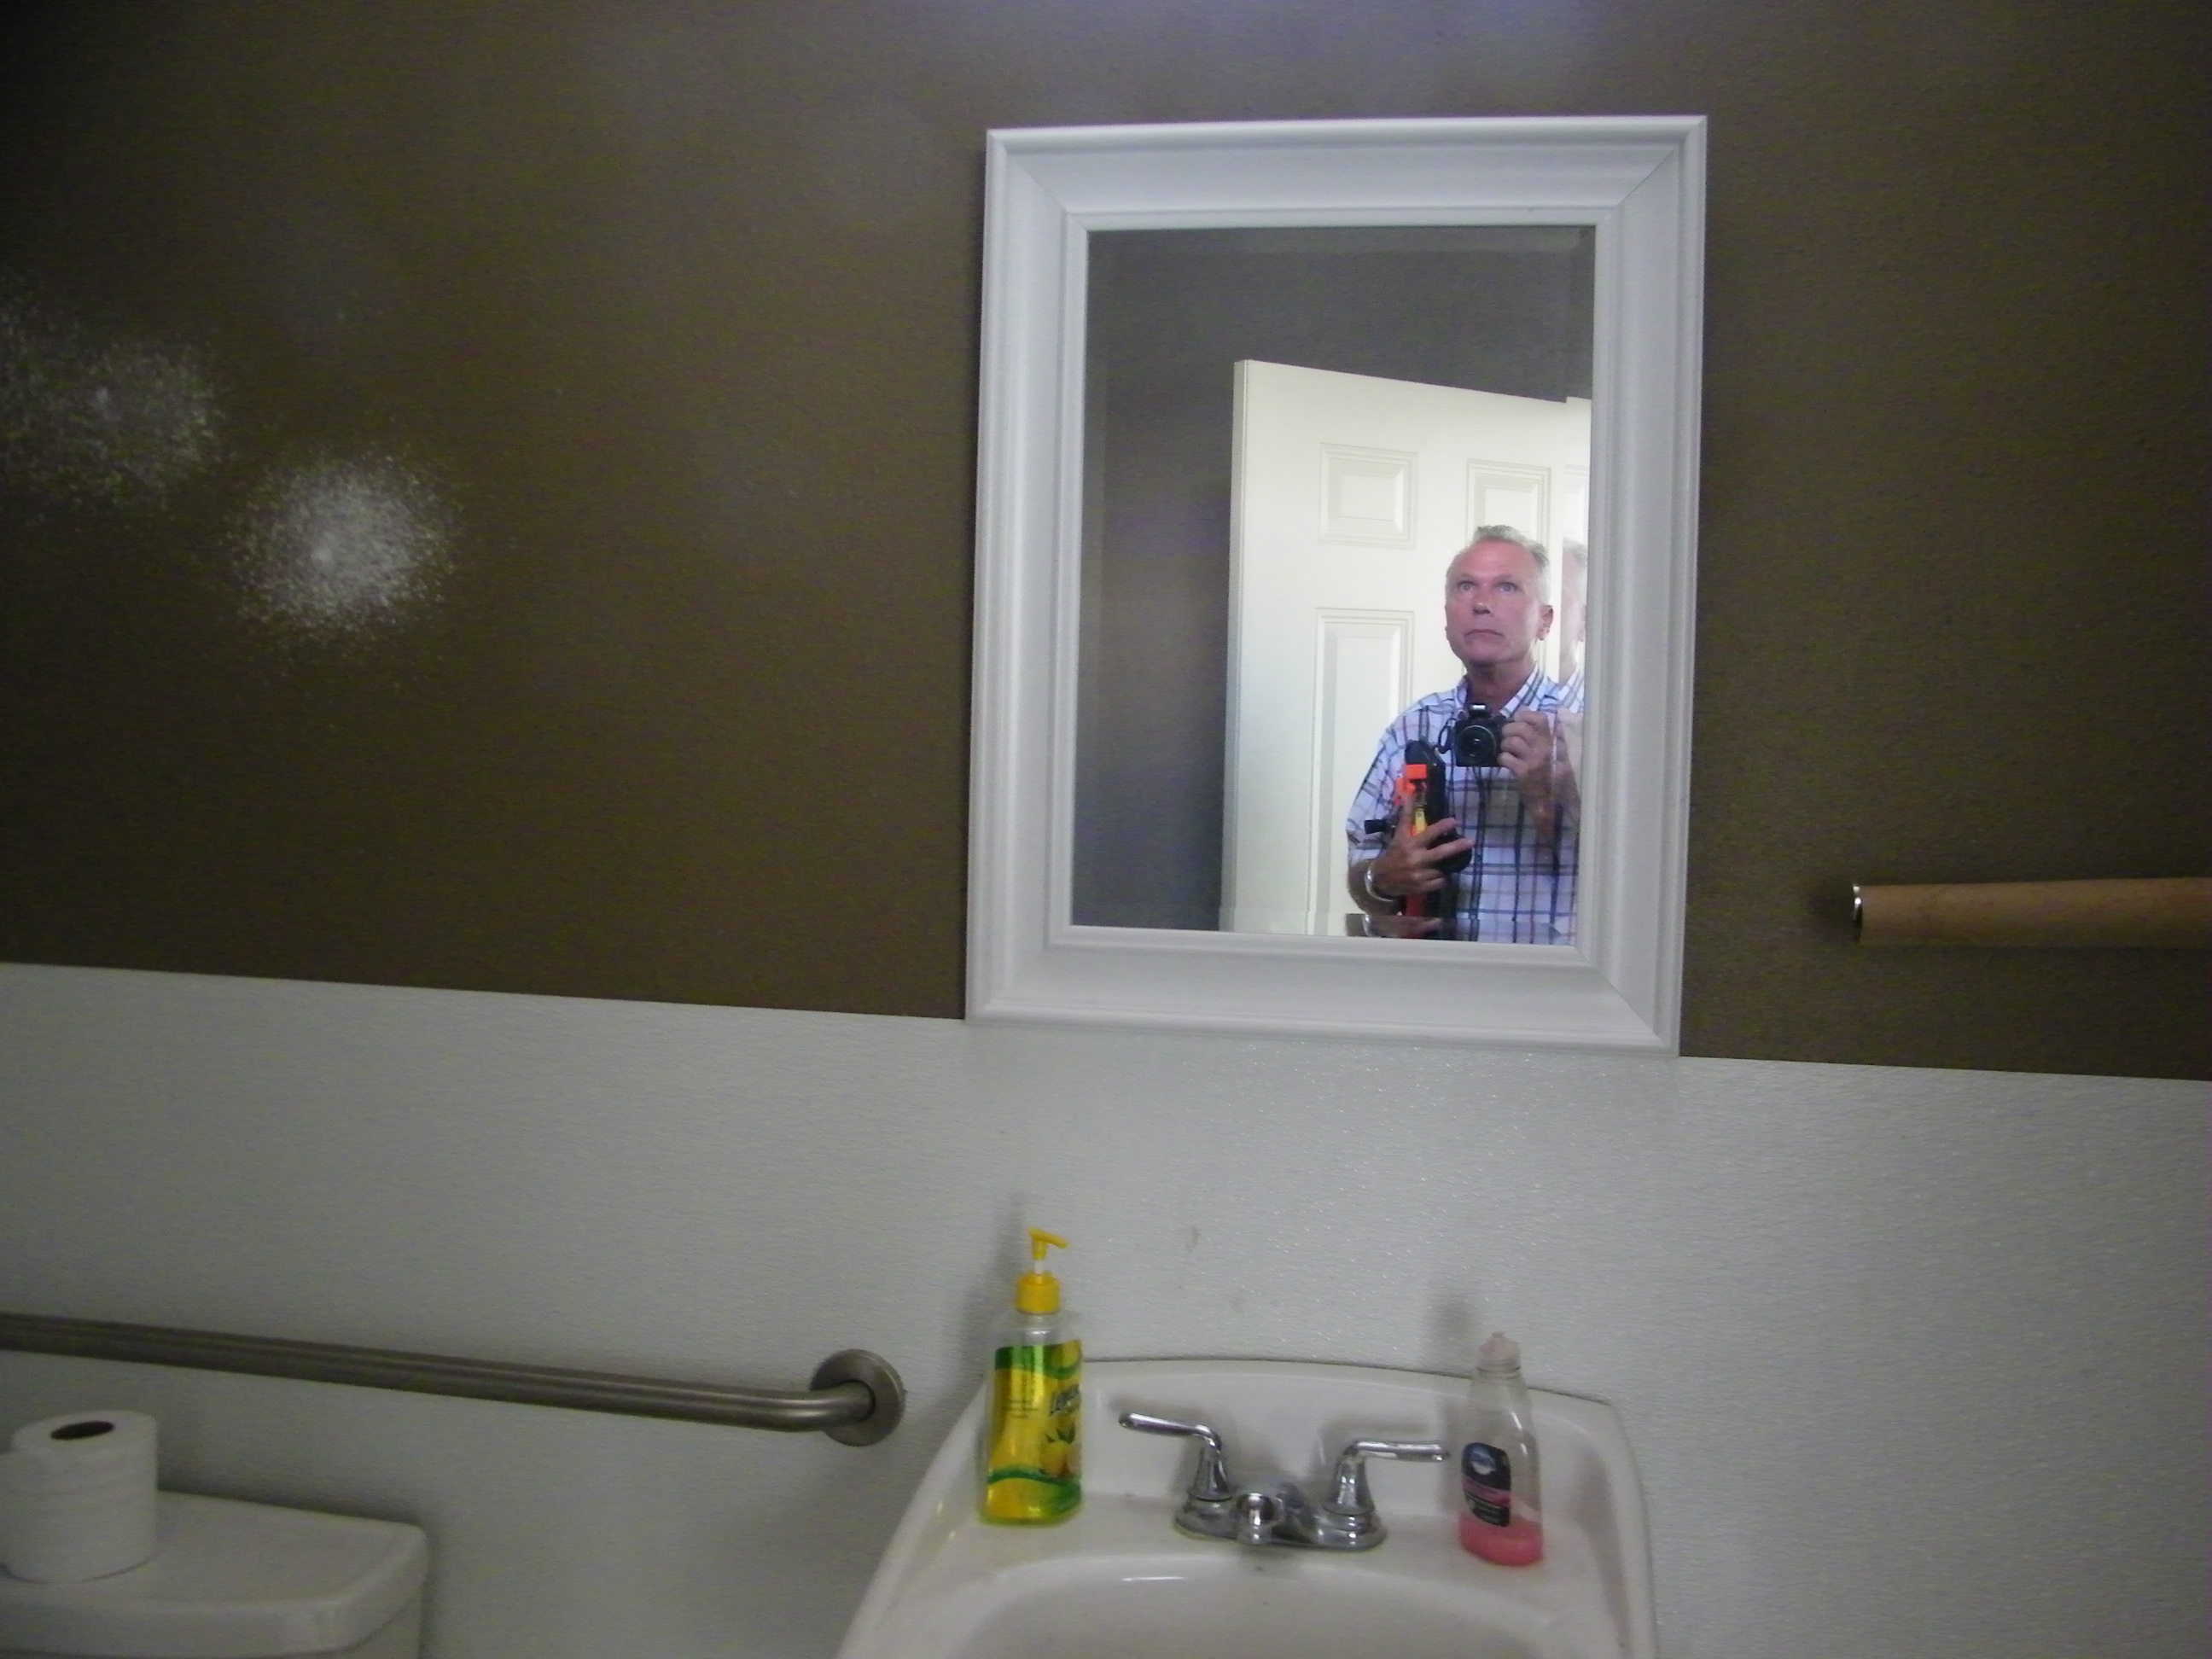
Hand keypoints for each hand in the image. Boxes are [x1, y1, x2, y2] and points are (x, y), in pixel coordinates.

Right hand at [1355, 793, 1473, 912]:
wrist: (1381, 879)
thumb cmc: (1393, 853)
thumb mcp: (1398, 834)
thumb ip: (1406, 815)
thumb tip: (1408, 792)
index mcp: (1410, 844)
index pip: (1429, 834)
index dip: (1442, 827)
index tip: (1455, 821)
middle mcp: (1415, 859)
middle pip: (1440, 853)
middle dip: (1457, 847)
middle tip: (1471, 841)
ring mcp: (1419, 875)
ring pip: (1442, 869)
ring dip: (1449, 865)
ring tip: (1454, 861)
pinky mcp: (1421, 887)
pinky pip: (1440, 882)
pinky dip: (1443, 878)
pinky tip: (1443, 874)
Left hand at [1500, 711, 1580, 841]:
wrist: (1552, 802)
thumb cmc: (1551, 776)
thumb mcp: (1554, 754)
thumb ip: (1545, 738)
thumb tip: (1526, 721)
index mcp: (1553, 741)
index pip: (1539, 718)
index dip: (1524, 716)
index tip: (1518, 721)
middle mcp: (1545, 747)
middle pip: (1520, 727)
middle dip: (1508, 730)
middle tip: (1506, 738)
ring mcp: (1535, 759)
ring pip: (1511, 741)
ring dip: (1504, 745)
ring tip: (1507, 751)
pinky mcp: (1523, 772)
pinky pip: (1505, 757)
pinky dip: (1502, 759)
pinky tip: (1506, 764)